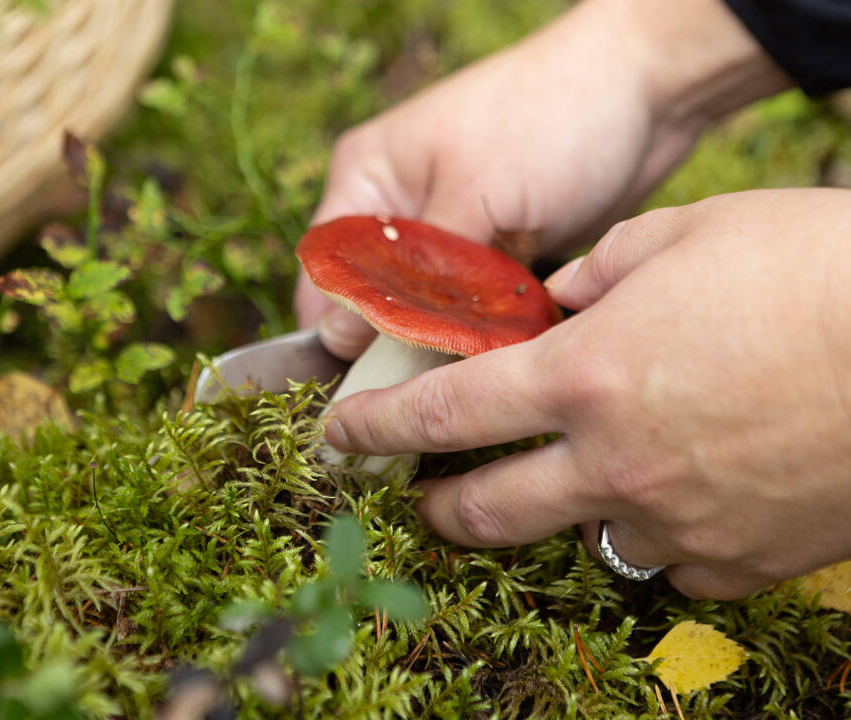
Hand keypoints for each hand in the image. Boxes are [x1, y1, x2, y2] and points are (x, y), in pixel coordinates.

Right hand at [297, 0, 789, 358]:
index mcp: (369, 176)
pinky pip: (477, 307)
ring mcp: (454, 231)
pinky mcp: (500, 251)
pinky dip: (488, 329)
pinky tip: (503, 355)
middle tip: (420, 389)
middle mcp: (402, 206)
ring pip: (430, 309)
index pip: (328, 270)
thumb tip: (350, 341)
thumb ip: (412, 274)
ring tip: (467, 372)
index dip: (337, 328)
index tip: (360, 383)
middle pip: (375, 297)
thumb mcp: (472, 196)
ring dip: (449, 337)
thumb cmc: (549, 116)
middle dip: (396, 340)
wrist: (650, 88)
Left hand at [324, 189, 850, 598]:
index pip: (440, 413)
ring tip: (579, 479)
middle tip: (422, 499)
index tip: (340, 437)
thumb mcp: (684, 235)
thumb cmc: (810, 269)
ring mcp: (674, 521)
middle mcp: (611, 461)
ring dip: (563, 511)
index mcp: (582, 375)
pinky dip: (658, 535)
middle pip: (484, 511)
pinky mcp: (738, 563)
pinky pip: (670, 566)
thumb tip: (558, 296)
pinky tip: (678, 497)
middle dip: (436, 507)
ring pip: (581, 539)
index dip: (375, 428)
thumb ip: (597, 271)